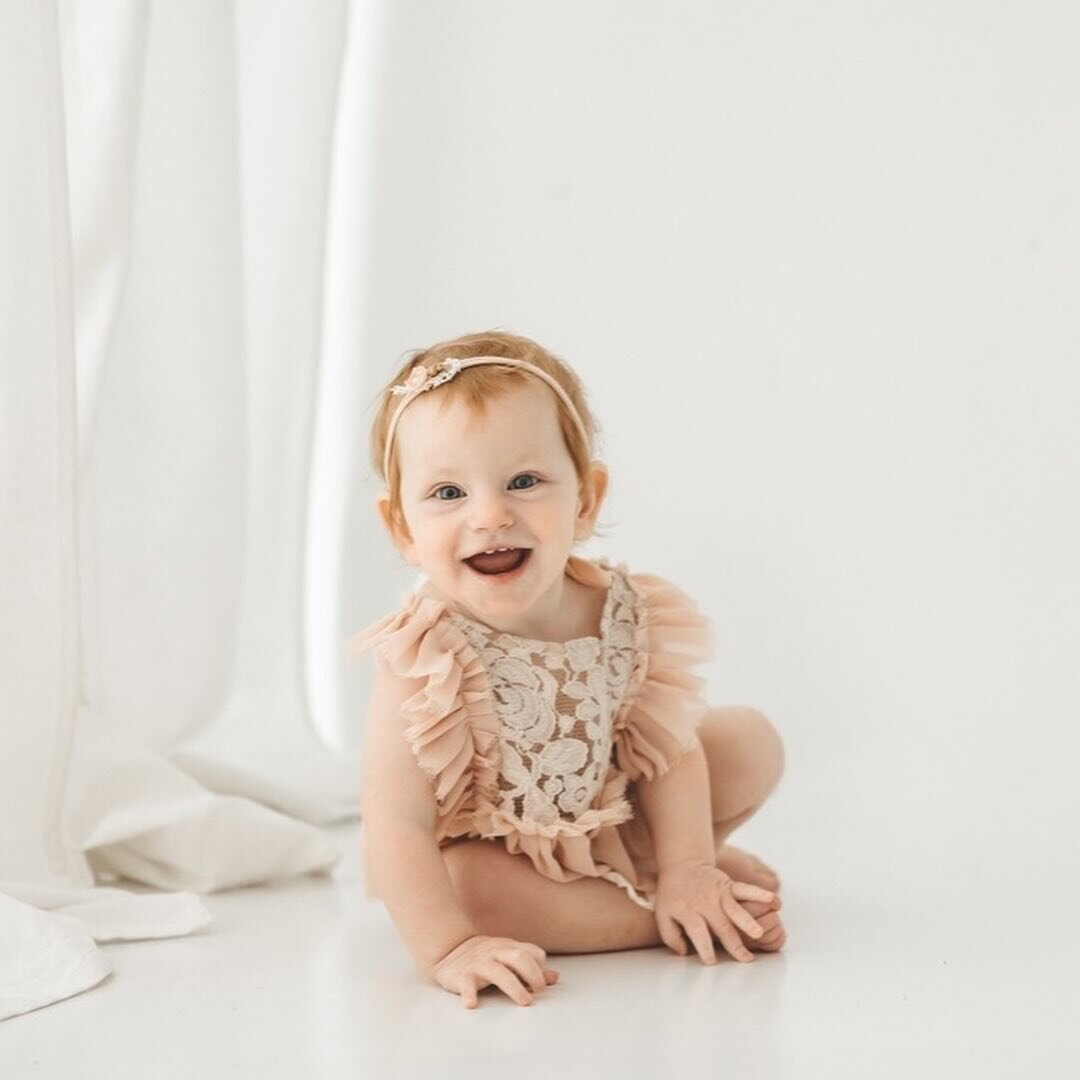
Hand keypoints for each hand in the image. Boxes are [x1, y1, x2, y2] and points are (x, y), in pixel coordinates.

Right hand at [431, 935, 559, 1008]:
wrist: (449, 948)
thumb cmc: (486, 956)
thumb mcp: (508, 956)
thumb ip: (530, 966)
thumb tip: (554, 977)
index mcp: (508, 948)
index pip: (531, 952)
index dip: (540, 966)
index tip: (543, 983)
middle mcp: (496, 953)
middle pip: (518, 958)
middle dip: (533, 974)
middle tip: (538, 991)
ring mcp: (479, 964)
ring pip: (498, 972)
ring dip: (514, 987)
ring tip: (525, 1001)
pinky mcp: (462, 976)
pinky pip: (466, 985)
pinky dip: (469, 994)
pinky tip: (471, 1004)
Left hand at [654, 860, 777, 964]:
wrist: (681, 864)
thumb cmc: (672, 894)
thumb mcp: (662, 914)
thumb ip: (670, 936)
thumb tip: (684, 952)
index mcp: (688, 911)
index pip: (698, 933)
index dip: (704, 948)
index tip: (711, 962)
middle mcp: (705, 903)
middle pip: (721, 925)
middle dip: (733, 943)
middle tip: (745, 959)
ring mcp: (719, 893)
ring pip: (735, 909)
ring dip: (747, 921)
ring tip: (759, 933)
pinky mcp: (728, 884)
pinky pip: (745, 889)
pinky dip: (760, 894)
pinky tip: (774, 901)